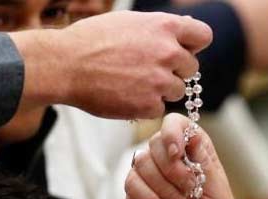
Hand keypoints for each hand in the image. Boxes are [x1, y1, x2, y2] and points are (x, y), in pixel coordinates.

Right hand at [11, 11, 212, 118]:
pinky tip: (126, 94)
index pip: (203, 36)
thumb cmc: (92, 40)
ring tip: (133, 81)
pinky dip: (146, 105)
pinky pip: (160, 108)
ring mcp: (160, 81)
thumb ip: (159, 27)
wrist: (64, 65)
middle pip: (192, 68)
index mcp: (165, 27)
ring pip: (178, 90)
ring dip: (162, 89)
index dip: (193, 45)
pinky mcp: (150, 105)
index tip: (182, 50)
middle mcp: (168, 53)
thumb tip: (185, 26)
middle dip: (175, 70)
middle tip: (148, 69)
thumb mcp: (128, 22)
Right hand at [125, 113, 234, 198]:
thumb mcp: (217, 189)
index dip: (173, 132)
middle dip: (172, 169)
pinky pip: (131, 184)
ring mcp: (150, 173)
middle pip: (155, 142)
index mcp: (193, 148)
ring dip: (163, 187)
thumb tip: (192, 134)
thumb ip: (203, 161)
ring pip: (142, 162)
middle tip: (189, 189)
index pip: (176, 123)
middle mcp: (169, 156)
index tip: (176, 152)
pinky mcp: (135, 192)